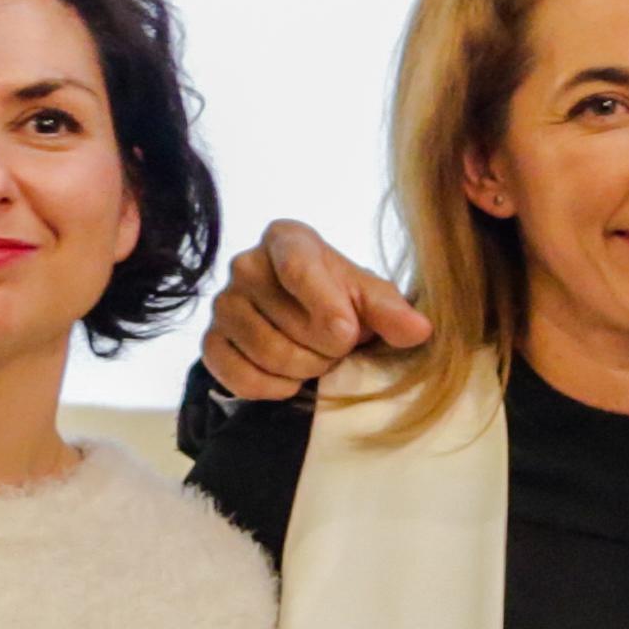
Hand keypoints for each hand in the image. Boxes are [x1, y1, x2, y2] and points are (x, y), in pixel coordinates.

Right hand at [202, 218, 435, 400]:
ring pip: (269, 355)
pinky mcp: (210, 341)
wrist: (307, 323)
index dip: (328, 309)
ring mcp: (222, 304)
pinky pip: (241, 378)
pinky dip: (274, 388)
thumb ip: (393, 311)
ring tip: (316, 358)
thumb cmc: (342, 301)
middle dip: (326, 349)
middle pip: (291, 325)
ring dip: (304, 370)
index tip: (348, 333)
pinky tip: (290, 379)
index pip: (299, 270)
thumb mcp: (371, 298)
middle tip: (336, 346)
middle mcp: (245, 264)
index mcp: (286, 239)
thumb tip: (418, 330)